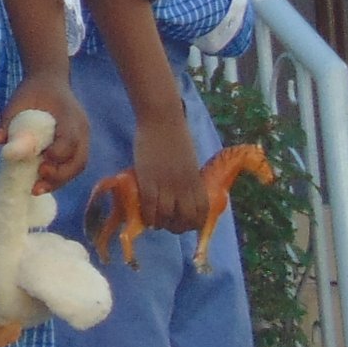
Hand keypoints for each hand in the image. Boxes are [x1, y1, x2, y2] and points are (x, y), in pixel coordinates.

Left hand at [0, 74, 88, 195]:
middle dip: (59, 176)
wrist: (49, 81)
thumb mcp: (17, 100)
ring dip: (60, 182)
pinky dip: (60, 176)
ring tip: (38, 189)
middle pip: (78, 160)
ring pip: (78, 166)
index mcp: (69, 114)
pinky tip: (43, 182)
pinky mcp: (79, 144)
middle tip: (36, 185)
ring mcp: (83, 137)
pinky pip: (74, 164)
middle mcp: (81, 128)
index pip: (70, 140)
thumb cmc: (33, 91)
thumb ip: (8, 120)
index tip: (41, 165)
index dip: (58, 155)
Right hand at [127, 119, 210, 237]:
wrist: (161, 119)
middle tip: (168, 224)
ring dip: (161, 223)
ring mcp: (166, 184)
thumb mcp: (189, 161)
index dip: (195, 224)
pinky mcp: (148, 179)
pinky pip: (149, 206)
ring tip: (155, 220)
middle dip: (177, 227)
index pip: (201, 212)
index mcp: (196, 180)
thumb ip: (189, 179)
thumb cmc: (176, 135)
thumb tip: (185, 195)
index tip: (187, 224)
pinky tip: (145, 217)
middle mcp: (184, 186)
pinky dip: (148, 216)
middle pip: (185, 219)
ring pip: (166, 216)